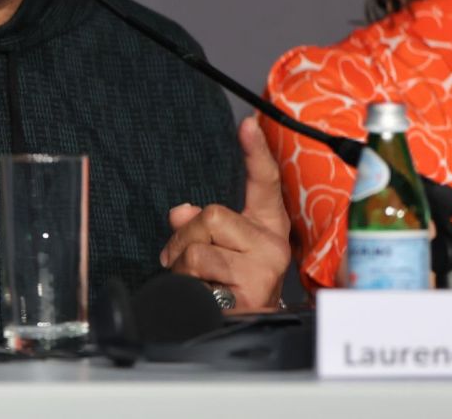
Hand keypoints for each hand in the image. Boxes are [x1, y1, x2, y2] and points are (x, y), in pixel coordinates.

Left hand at [158, 116, 291, 310]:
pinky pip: (199, 273)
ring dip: (181, 266)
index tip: (248, 124)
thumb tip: (179, 211)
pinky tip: (203, 295)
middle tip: (182, 261)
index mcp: (267, 223)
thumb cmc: (233, 282)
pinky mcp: (251, 289)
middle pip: (211, 215)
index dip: (256, 152)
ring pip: (199, 247)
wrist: (250, 327)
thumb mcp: (220, 246)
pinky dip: (187, 284)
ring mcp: (264, 267)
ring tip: (194, 281)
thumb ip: (199, 223)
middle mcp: (272, 242)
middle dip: (185, 238)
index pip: (265, 181)